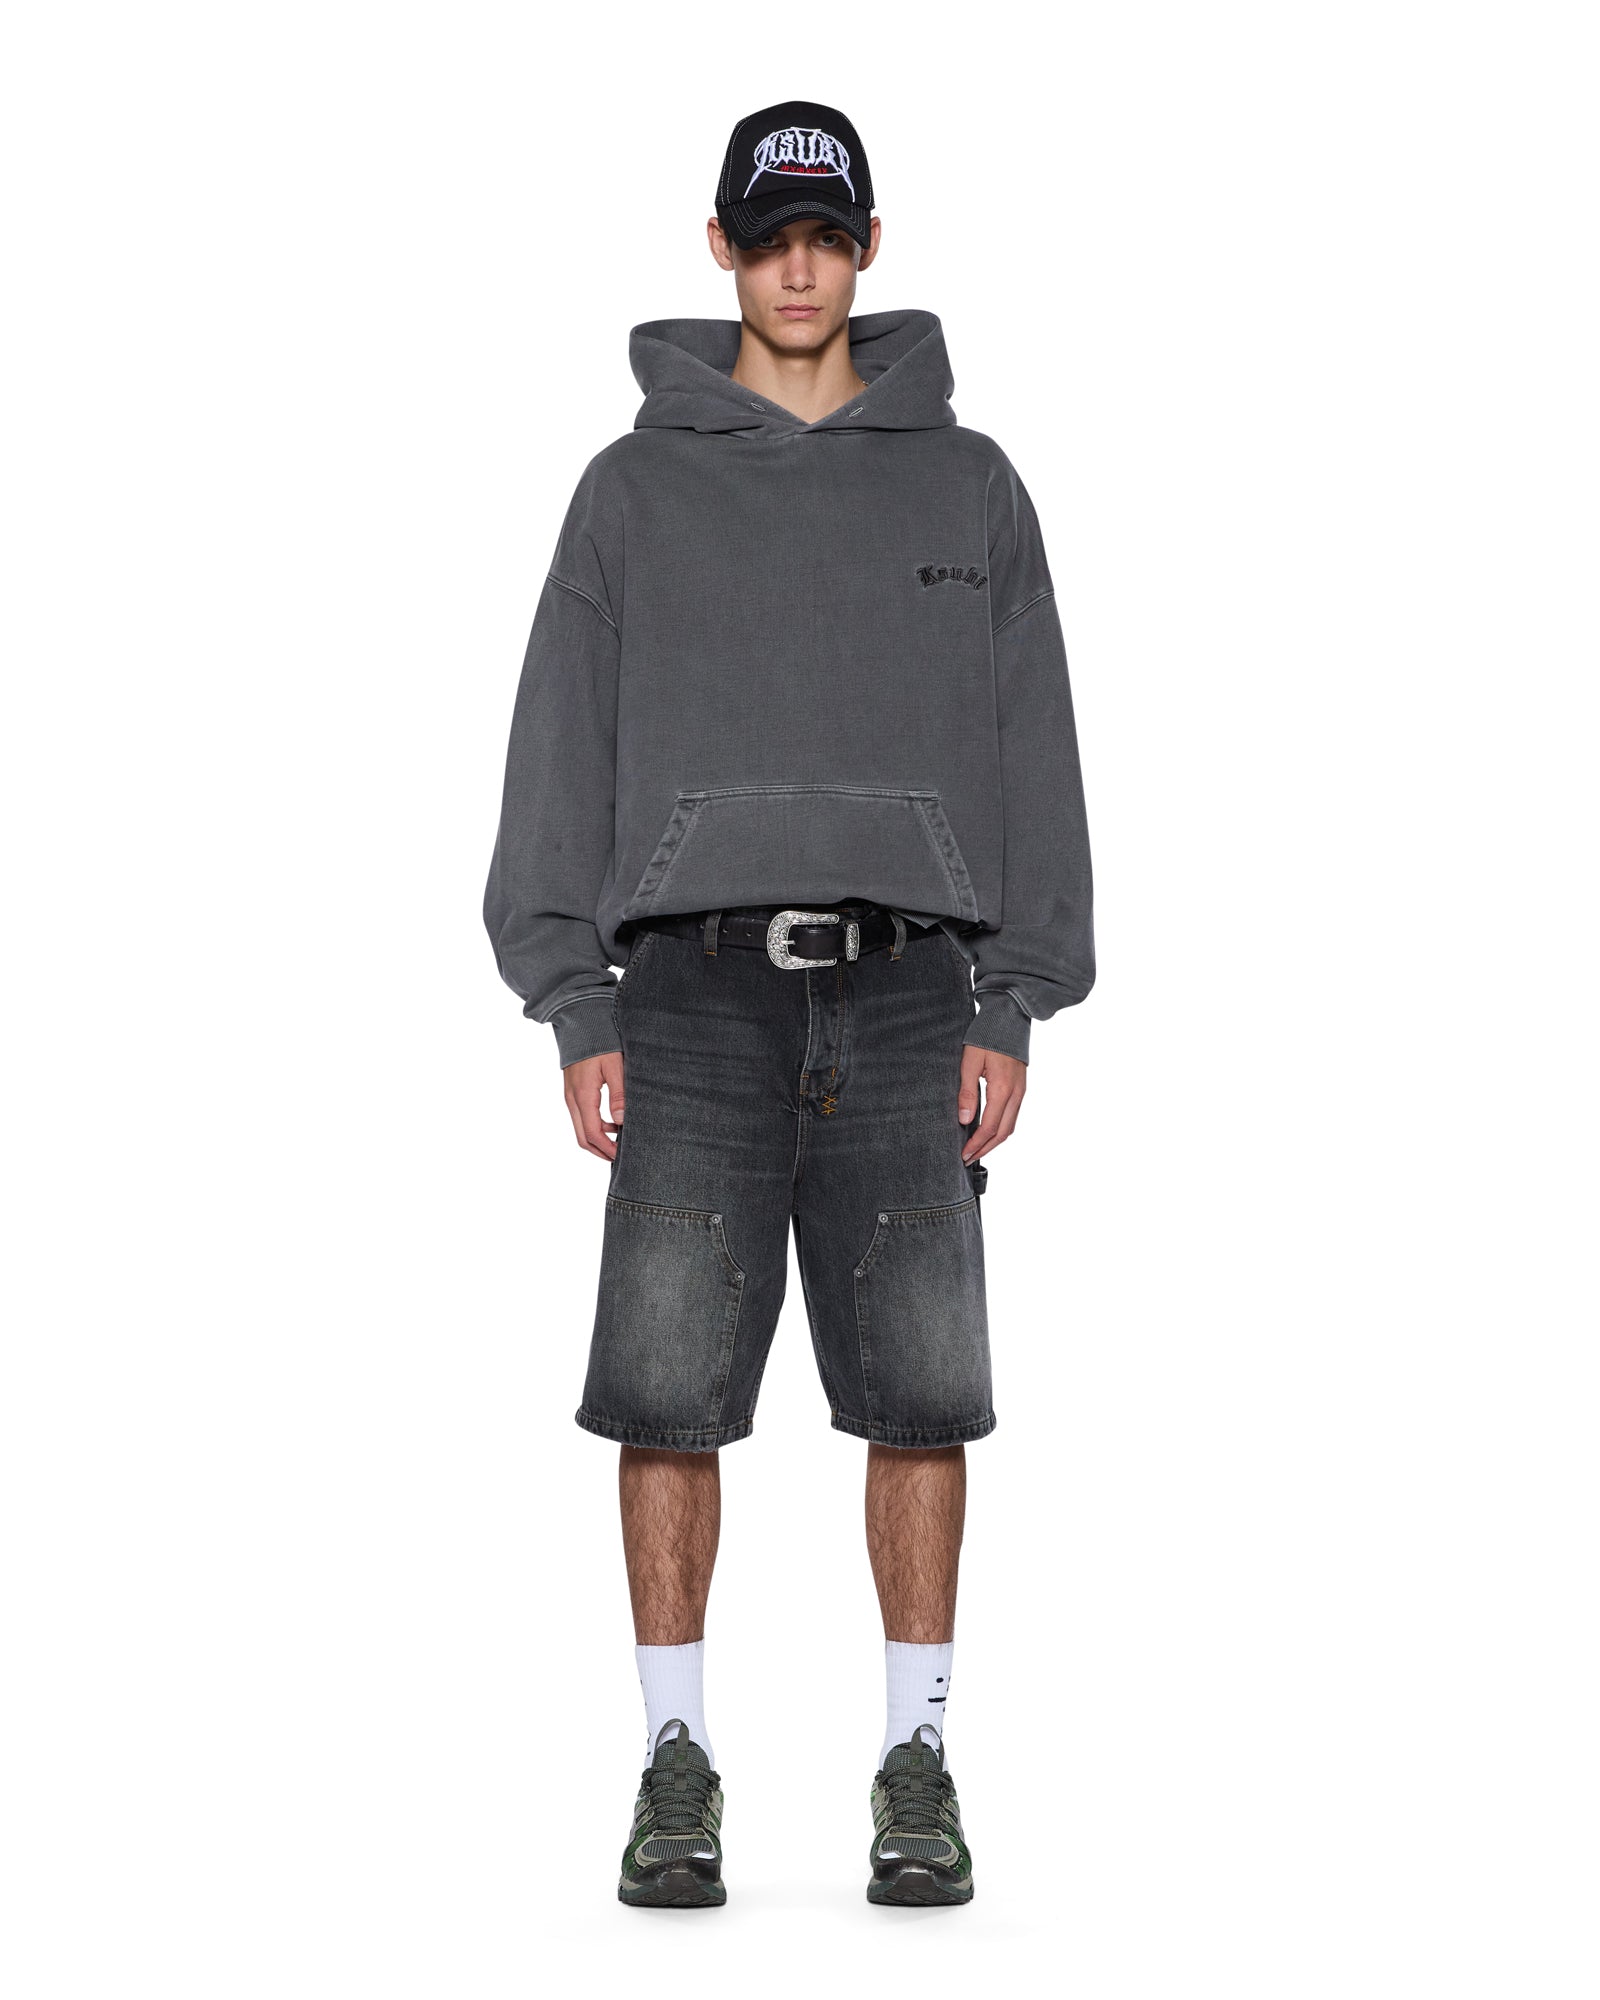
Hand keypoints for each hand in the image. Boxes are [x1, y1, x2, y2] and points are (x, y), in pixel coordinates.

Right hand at [564, 1048, 624, 1160]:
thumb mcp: (615, 1066)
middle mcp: (572, 1099)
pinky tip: (612, 1122)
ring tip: (620, 1139)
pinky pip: (581, 1116)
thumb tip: (621, 1121)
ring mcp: (570, 1096)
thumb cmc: (599, 1040)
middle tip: (621, 1156)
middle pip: (582, 1138)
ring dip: (598, 1138)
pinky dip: (595, 1126)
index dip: (607, 1149)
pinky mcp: (572, 1091)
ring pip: (581, 1128)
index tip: (623, 1155)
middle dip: (601, 1151)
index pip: (592, 1134)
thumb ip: (619, 1094)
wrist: (580, 1022)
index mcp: (583, 1096)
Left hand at [957, 1045, 1024, 1162]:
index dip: (976, 1144)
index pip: (990, 1127)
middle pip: (1003, 1133)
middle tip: (968, 1158)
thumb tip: (964, 1120)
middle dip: (986, 1148)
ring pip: (1010, 1126)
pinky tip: (988, 1130)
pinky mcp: (1021, 1087)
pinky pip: (1013, 1115)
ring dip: (994, 1141)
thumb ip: (967, 1093)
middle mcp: (1016, 1094)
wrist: (1008, 1018)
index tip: (964, 1155)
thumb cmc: (986, 1036)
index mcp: (1003, 1089)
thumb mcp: (969, 1062)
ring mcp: (1021, 1091)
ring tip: (977, 1148)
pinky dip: (1001, 1128)